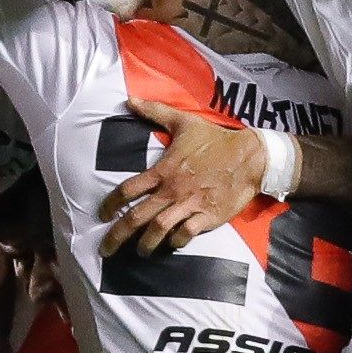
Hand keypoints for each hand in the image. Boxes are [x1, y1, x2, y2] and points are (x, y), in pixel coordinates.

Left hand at [101, 101, 267, 252]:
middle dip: (118, 236)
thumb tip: (129, 100)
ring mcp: (190, 204)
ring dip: (146, 244)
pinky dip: (176, 242)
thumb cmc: (214, 139)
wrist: (249, 156)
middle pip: (137, 217)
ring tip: (140, 252)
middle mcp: (172, 190)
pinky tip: (172, 244)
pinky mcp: (208, 216)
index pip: (128, 190)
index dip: (111, 204)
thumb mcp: (183, 122)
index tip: (102, 215)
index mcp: (163, 170)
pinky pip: (186, 234)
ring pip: (159, 229)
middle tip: (106, 249)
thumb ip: (154, 112)